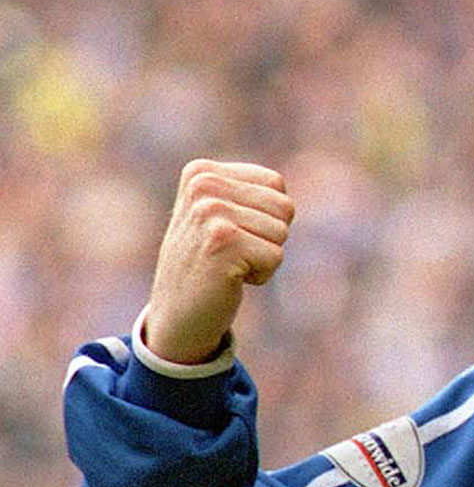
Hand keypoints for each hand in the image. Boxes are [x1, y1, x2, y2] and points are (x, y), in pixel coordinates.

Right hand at [143, 159, 295, 364]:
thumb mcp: (219, 215)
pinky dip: (261, 274)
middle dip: (268, 237)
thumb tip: (283, 191)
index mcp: (201, 172)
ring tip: (228, 264)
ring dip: (263, 256)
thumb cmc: (207, 263)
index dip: (266, 216)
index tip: (231, 233)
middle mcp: (203, 186)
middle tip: (231, 253)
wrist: (176, 314)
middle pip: (284, 207)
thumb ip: (248, 192)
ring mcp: (210, 213)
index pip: (275, 184)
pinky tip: (229, 278)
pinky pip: (276, 256)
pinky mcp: (223, 242)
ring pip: (281, 232)